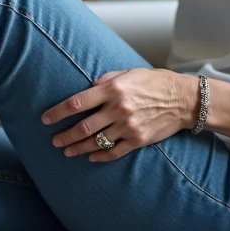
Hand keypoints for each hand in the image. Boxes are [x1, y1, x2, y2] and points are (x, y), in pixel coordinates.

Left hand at [41, 69, 194, 161]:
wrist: (183, 100)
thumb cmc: (154, 82)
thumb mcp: (129, 73)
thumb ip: (106, 80)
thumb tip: (87, 87)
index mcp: (113, 89)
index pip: (77, 103)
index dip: (58, 112)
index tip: (45, 119)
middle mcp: (118, 108)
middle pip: (83, 127)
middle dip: (64, 135)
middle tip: (53, 140)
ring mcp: (128, 126)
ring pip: (96, 142)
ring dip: (78, 148)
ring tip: (66, 151)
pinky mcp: (138, 140)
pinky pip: (114, 152)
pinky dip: (100, 156)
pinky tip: (90, 157)